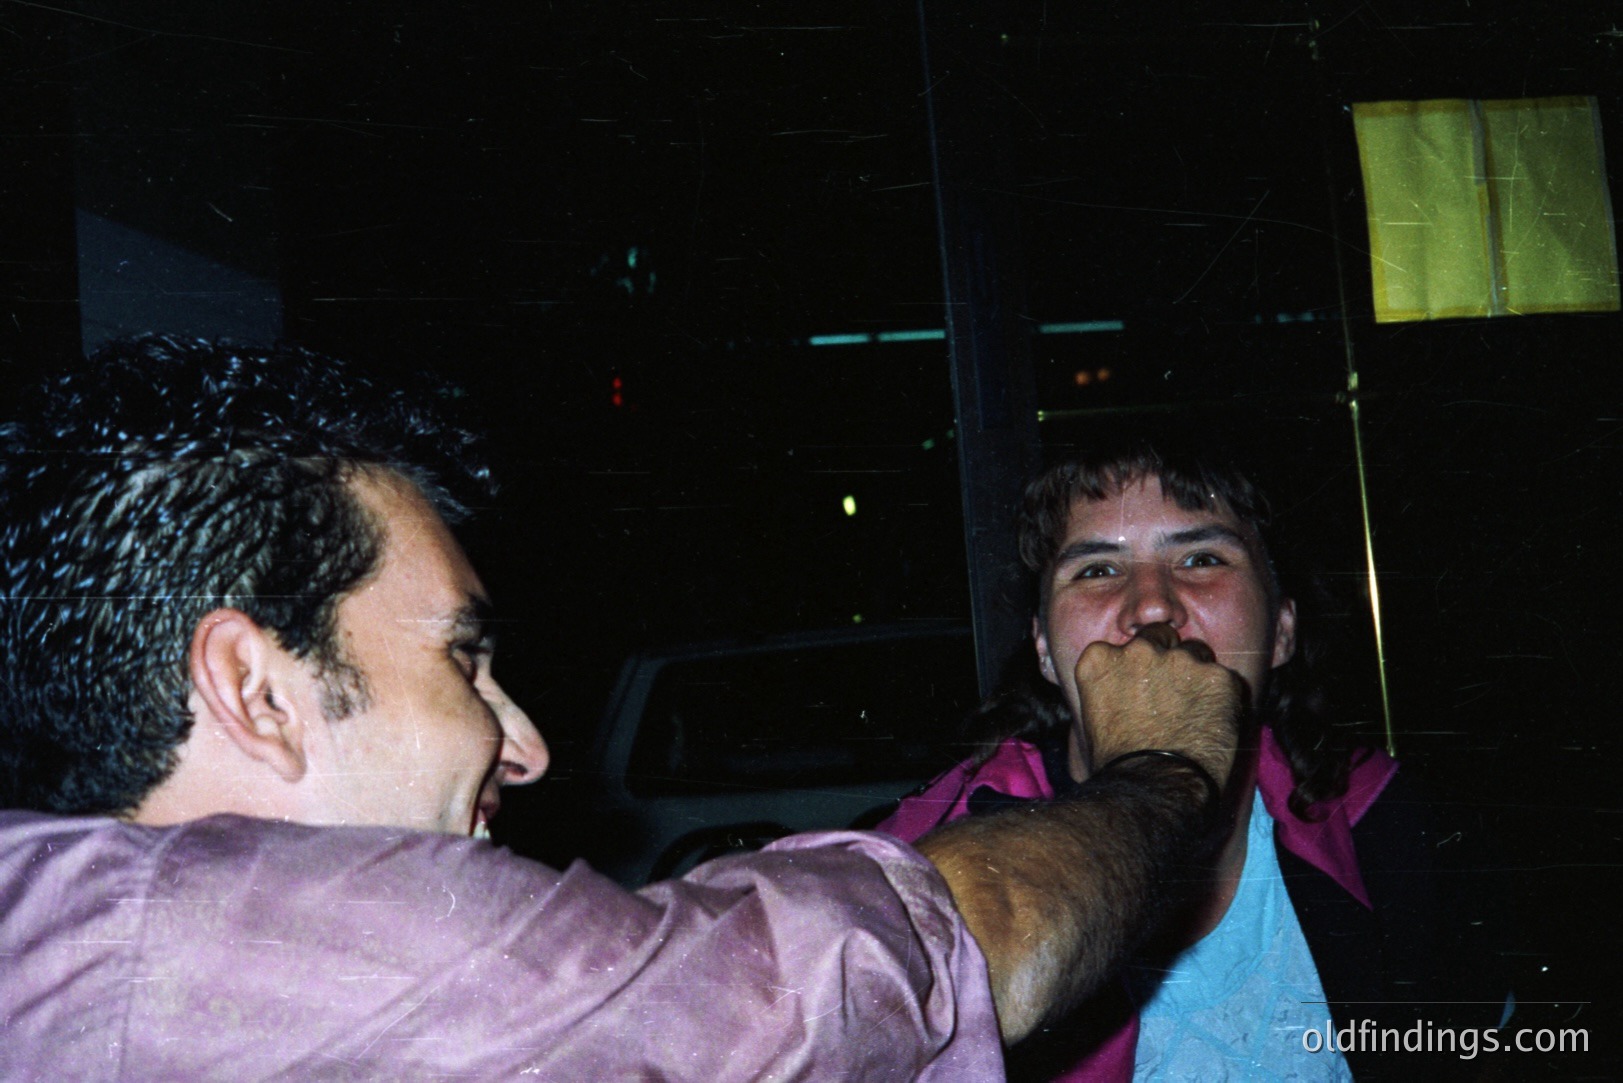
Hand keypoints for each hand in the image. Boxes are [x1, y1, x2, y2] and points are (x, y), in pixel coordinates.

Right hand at [1070, 622, 1239, 789]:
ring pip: (1196, 654)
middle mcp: (1138, 650)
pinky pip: (1224, 679)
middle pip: (1160, 637)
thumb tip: (1122, 694)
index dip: (1134, 666)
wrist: (1156, 785)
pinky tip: (1213, 724)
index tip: (1139, 685)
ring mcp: (1180, 660)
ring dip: (1196, 676)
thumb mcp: (1092, 719)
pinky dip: (1222, 697)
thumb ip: (1109, 689)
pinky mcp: (1218, 676)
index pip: (1121, 648)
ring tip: (1195, 713)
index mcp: (1100, 659)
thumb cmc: (1119, 764)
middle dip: (1166, 656)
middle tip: (1171, 692)